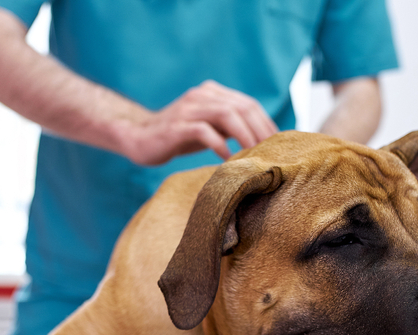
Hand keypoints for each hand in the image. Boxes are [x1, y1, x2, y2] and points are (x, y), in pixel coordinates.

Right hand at [120, 80, 277, 165]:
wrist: (138, 137)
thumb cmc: (178, 136)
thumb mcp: (209, 128)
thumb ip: (230, 127)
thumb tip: (262, 140)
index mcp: (212, 93)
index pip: (248, 103)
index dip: (265, 123)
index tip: (278, 143)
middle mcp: (201, 95)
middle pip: (241, 107)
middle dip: (259, 130)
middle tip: (271, 152)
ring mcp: (188, 108)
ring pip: (226, 114)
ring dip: (244, 135)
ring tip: (254, 154)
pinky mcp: (176, 125)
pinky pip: (204, 131)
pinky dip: (219, 144)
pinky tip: (227, 158)